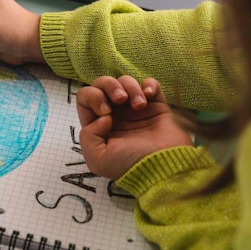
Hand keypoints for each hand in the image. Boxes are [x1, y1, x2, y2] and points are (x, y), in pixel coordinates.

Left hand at [76, 76, 192, 179]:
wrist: (164, 167)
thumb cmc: (130, 165)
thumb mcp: (97, 159)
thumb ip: (88, 136)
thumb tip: (102, 117)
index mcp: (99, 124)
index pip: (85, 98)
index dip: (92, 97)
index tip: (106, 112)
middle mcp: (115, 114)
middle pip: (103, 83)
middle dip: (109, 85)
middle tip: (120, 99)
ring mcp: (136, 109)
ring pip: (125, 81)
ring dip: (130, 87)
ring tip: (139, 105)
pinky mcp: (157, 106)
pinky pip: (150, 84)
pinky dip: (149, 84)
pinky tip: (149, 96)